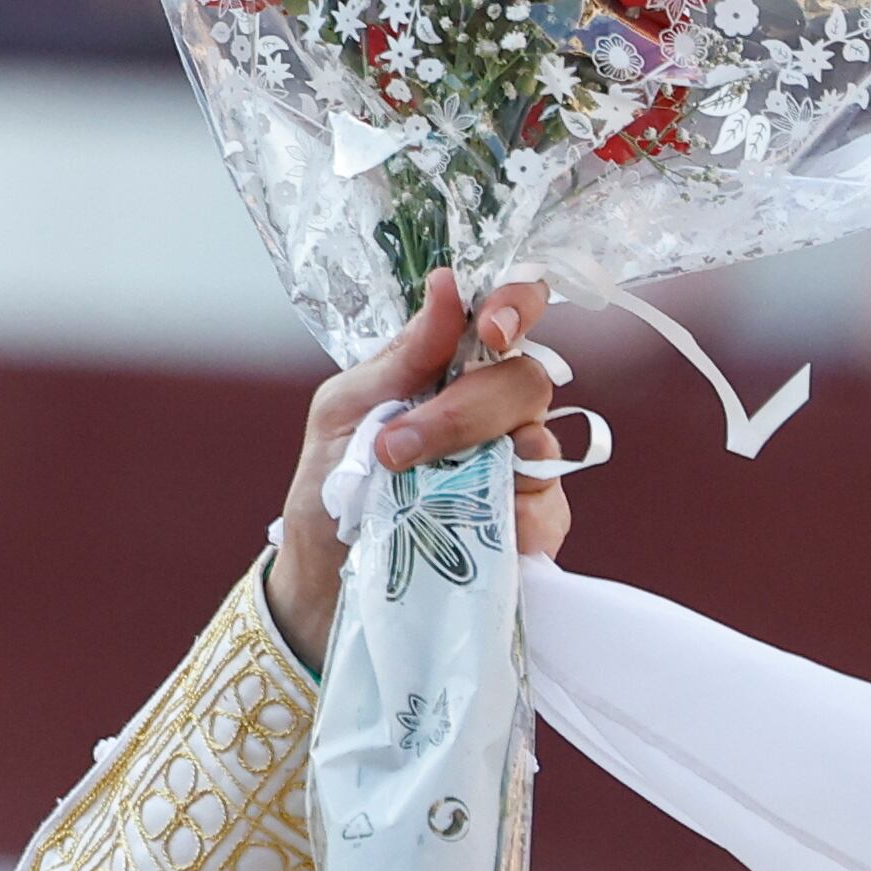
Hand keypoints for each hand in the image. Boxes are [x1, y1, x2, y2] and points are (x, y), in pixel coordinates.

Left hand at [266, 269, 576, 667]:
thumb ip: (401, 358)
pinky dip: (511, 516)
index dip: (517, 304)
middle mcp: (494, 411)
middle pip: (525, 379)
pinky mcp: (532, 524)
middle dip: (464, 409)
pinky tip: (475, 529)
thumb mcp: (343, 415)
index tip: (493, 326)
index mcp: (449, 369)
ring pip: (539, 440)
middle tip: (398, 448)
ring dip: (475, 463)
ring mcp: (519, 467)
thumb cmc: (331, 491)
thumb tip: (446, 286)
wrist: (323, 584)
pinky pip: (546, 507)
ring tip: (414, 492)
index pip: (509, 313)